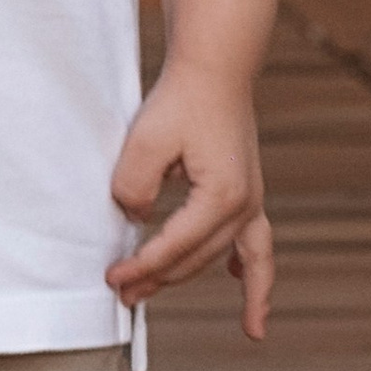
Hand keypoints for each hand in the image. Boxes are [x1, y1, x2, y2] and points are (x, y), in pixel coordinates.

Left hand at [108, 58, 273, 341]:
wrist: (215, 69)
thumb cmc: (181, 100)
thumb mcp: (144, 141)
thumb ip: (133, 187)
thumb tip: (135, 218)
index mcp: (220, 196)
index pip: (173, 247)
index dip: (139, 267)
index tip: (112, 278)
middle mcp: (244, 205)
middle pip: (194, 259)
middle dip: (157, 279)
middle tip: (121, 293)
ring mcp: (252, 200)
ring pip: (223, 258)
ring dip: (193, 281)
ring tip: (159, 302)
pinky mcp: (248, 193)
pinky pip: (259, 248)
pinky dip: (254, 277)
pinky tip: (245, 300)